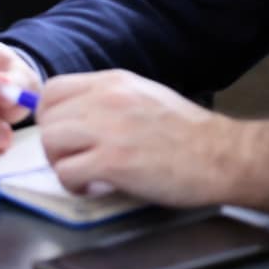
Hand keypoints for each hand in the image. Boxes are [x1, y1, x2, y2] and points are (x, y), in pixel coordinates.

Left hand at [36, 70, 268, 211]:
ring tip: (84, 173)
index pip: (53, 89)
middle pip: (47, 117)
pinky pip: (67, 173)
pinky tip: (95, 186)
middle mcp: (105, 99)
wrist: (222, 155)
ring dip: (61, 163)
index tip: (64, 134)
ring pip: (50, 142)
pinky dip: (74, 184)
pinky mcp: (113, 162)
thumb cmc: (189, 132)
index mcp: (113, 82)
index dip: (51, 115)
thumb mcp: (143, 96)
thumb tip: (78, 117)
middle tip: (74, 159)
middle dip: (55, 143)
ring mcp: (108, 130)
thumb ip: (108, 100)